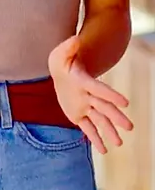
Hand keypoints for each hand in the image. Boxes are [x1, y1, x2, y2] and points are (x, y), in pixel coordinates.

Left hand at [49, 35, 133, 152]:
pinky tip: (104, 150)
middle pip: (104, 107)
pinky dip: (94, 139)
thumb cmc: (63, 62)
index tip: (125, 103)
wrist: (64, 72)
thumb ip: (68, 48)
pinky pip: (88, 128)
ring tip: (119, 144)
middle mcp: (88, 96)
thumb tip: (75, 39)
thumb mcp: (60, 54)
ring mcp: (85, 106)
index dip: (110, 95)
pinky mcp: (78, 115)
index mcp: (84, 81)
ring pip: (99, 120)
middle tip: (129, 127)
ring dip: (109, 132)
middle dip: (116, 117)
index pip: (98, 88)